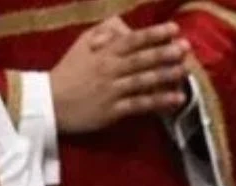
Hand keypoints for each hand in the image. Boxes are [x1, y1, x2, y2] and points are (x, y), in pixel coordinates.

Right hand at [50, 17, 190, 133]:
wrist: (48, 103)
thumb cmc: (68, 72)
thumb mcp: (81, 44)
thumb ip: (103, 32)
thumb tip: (123, 24)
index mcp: (104, 51)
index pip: (133, 39)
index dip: (155, 34)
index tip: (174, 29)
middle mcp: (110, 69)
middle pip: (142, 58)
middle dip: (166, 52)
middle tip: (186, 48)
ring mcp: (112, 90)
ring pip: (144, 80)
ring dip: (166, 75)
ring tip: (185, 71)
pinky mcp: (113, 111)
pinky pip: (140, 104)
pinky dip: (159, 101)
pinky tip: (176, 99)